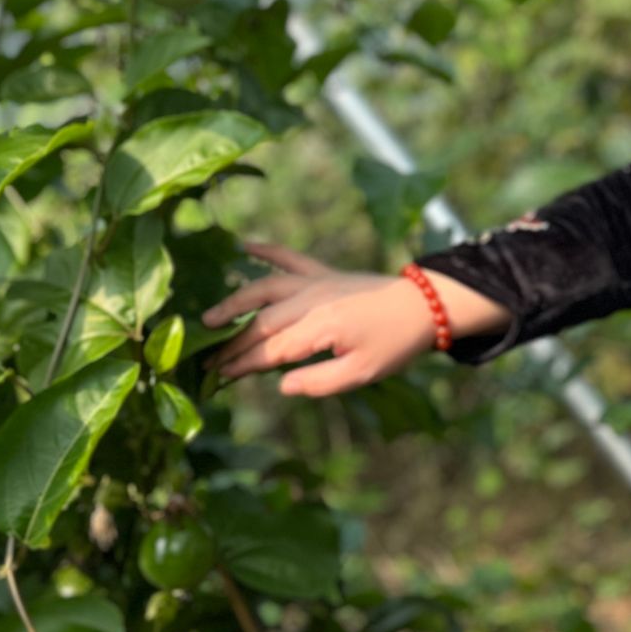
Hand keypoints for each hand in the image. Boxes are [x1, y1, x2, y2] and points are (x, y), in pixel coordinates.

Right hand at [201, 241, 441, 396]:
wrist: (425, 306)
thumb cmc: (395, 344)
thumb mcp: (361, 374)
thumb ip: (318, 382)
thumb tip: (280, 385)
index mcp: (321, 326)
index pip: (271, 349)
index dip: (242, 363)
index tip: (217, 376)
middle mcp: (313, 298)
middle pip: (262, 321)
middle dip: (231, 342)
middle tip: (206, 359)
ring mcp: (317, 281)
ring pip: (266, 286)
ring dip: (235, 301)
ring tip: (210, 317)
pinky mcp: (325, 272)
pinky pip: (290, 257)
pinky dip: (267, 250)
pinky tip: (244, 246)